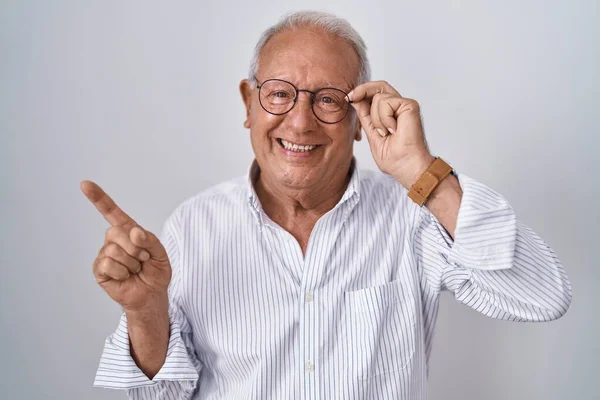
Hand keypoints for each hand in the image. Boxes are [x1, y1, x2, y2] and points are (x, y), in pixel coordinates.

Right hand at [81, 181, 170, 312]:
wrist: (152, 294)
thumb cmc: (155, 271)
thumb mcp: (160, 252)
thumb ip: (149, 239)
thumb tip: (133, 232)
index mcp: (127, 231)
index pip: (111, 211)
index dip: (98, 198)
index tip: (85, 184)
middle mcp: (113, 240)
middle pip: (116, 232)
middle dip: (136, 248)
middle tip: (143, 259)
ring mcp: (104, 254)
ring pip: (114, 250)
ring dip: (131, 263)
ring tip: (135, 269)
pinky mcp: (99, 270)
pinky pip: (108, 264)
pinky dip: (122, 272)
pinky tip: (125, 277)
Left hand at [348, 81, 434, 188]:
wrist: (405, 166)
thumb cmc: (394, 158)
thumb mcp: (372, 133)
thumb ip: (365, 116)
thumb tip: (355, 100)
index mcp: (390, 114)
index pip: (375, 95)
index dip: (361, 93)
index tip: (347, 99)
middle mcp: (398, 107)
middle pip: (379, 86)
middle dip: (362, 89)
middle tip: (350, 98)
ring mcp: (404, 105)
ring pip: (379, 97)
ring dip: (376, 118)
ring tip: (385, 132)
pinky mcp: (410, 105)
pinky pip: (387, 102)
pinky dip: (384, 118)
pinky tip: (393, 130)